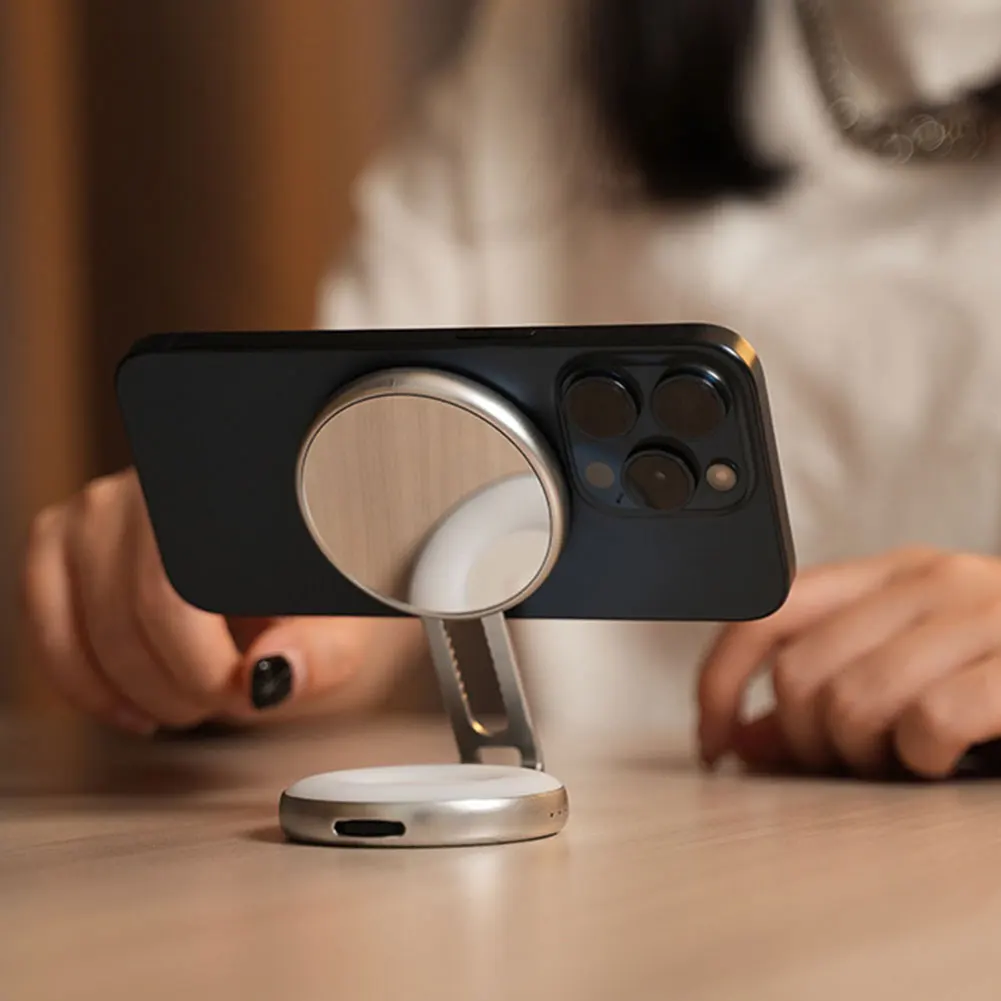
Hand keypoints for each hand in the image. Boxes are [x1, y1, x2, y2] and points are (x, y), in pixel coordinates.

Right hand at [22, 470, 421, 734]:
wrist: (305, 560)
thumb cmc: (327, 590)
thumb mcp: (352, 623)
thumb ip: (325, 652)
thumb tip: (270, 675)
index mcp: (232, 490)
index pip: (180, 596)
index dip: (207, 668)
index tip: (252, 689)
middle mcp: (154, 482)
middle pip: (127, 616)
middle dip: (179, 685)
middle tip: (232, 697)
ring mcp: (100, 505)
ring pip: (83, 627)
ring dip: (137, 690)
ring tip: (195, 696)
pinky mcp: (64, 535)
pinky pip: (46, 623)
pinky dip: (83, 681)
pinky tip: (134, 704)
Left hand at [697, 547, 1000, 778]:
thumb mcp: (911, 666)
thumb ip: (830, 691)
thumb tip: (744, 737)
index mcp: (890, 575)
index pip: (767, 611)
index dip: (721, 677)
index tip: (715, 737)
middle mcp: (930, 580)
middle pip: (803, 672)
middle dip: (807, 740)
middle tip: (845, 763)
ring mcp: (982, 615)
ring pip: (856, 699)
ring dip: (865, 756)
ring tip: (902, 761)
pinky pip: (931, 721)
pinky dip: (925, 759)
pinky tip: (945, 760)